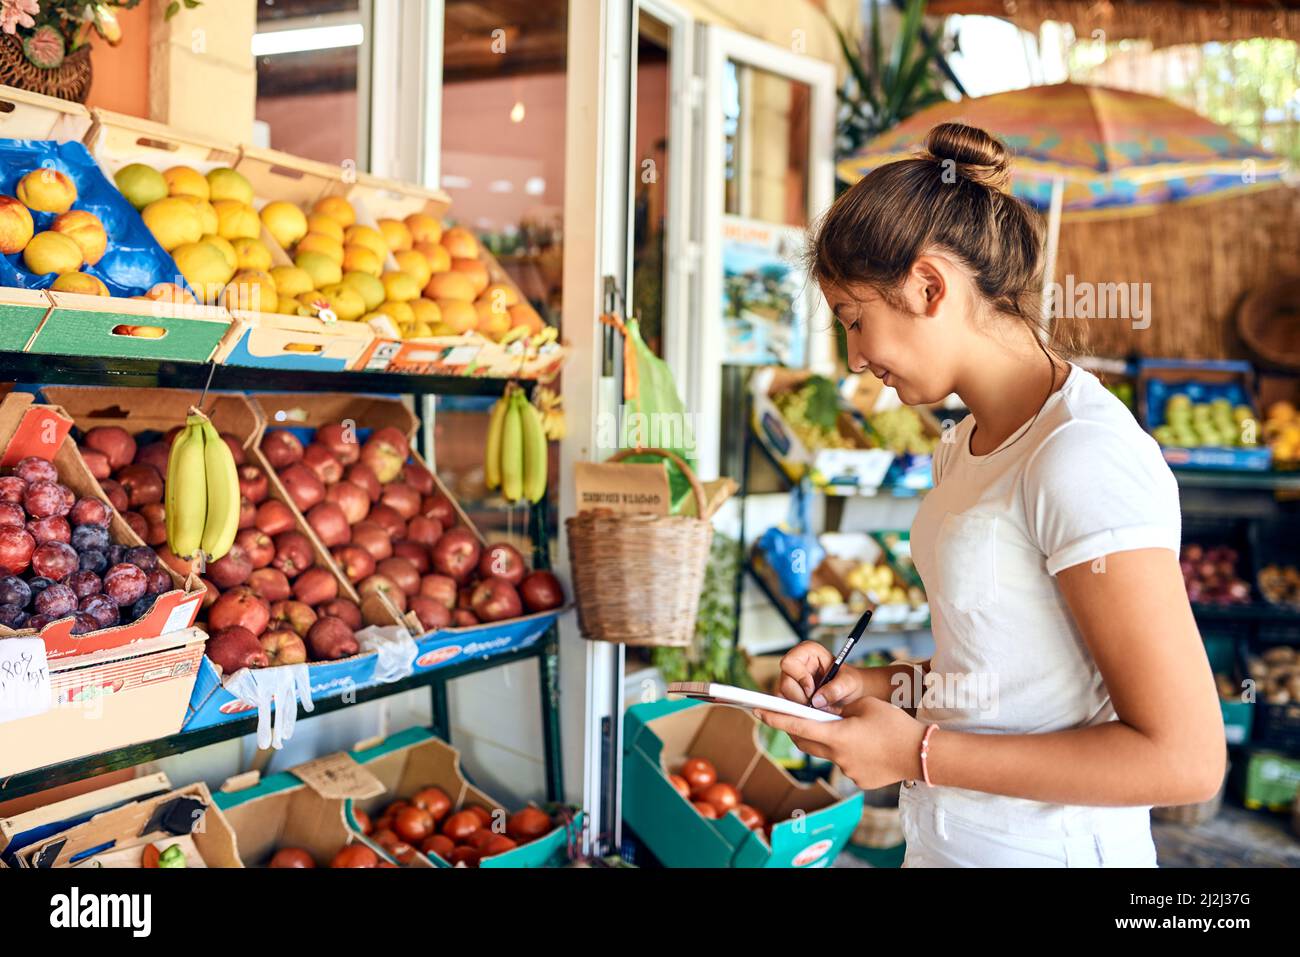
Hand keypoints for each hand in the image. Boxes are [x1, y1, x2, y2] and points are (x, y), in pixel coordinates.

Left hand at [754, 697, 927, 790]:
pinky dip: (849, 753)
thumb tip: (827, 712)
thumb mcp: (864, 705)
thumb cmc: (894, 724)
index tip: (757, 710)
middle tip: (797, 716)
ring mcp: (848, 771)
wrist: (922, 754)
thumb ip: (840, 708)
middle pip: (807, 742)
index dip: (775, 717)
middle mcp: (837, 756)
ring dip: (830, 740)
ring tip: (852, 729)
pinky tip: (868, 746)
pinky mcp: (860, 780)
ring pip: (828, 752)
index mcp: (837, 735)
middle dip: (799, 729)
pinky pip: (846, 763)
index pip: (797, 725)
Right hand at [778, 641, 864, 712]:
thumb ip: (835, 689)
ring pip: (782, 695)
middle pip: (784, 682)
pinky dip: (798, 711)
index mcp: (808, 652)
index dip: (799, 677)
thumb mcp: (849, 682)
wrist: (852, 693)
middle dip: (800, 697)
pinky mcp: (789, 693)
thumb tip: (817, 700)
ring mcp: (791, 679)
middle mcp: (796, 664)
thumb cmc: (850, 682)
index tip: (812, 689)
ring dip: (800, 705)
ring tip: (818, 707)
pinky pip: (785, 704)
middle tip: (816, 703)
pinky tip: (812, 710)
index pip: (789, 662)